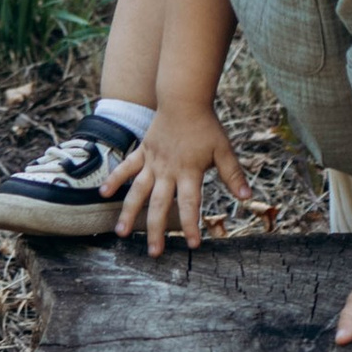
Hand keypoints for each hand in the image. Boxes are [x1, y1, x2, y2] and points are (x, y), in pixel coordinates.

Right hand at [103, 105, 246, 254]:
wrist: (184, 98)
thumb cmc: (206, 125)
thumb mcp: (223, 150)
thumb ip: (233, 174)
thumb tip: (247, 197)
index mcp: (189, 172)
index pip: (189, 204)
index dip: (191, 225)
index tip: (193, 244)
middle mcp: (168, 171)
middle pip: (159, 205)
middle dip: (156, 230)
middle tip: (154, 253)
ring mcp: (152, 162)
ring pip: (137, 191)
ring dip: (129, 213)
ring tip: (120, 233)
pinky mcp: (143, 152)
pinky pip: (126, 167)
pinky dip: (115, 179)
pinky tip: (103, 194)